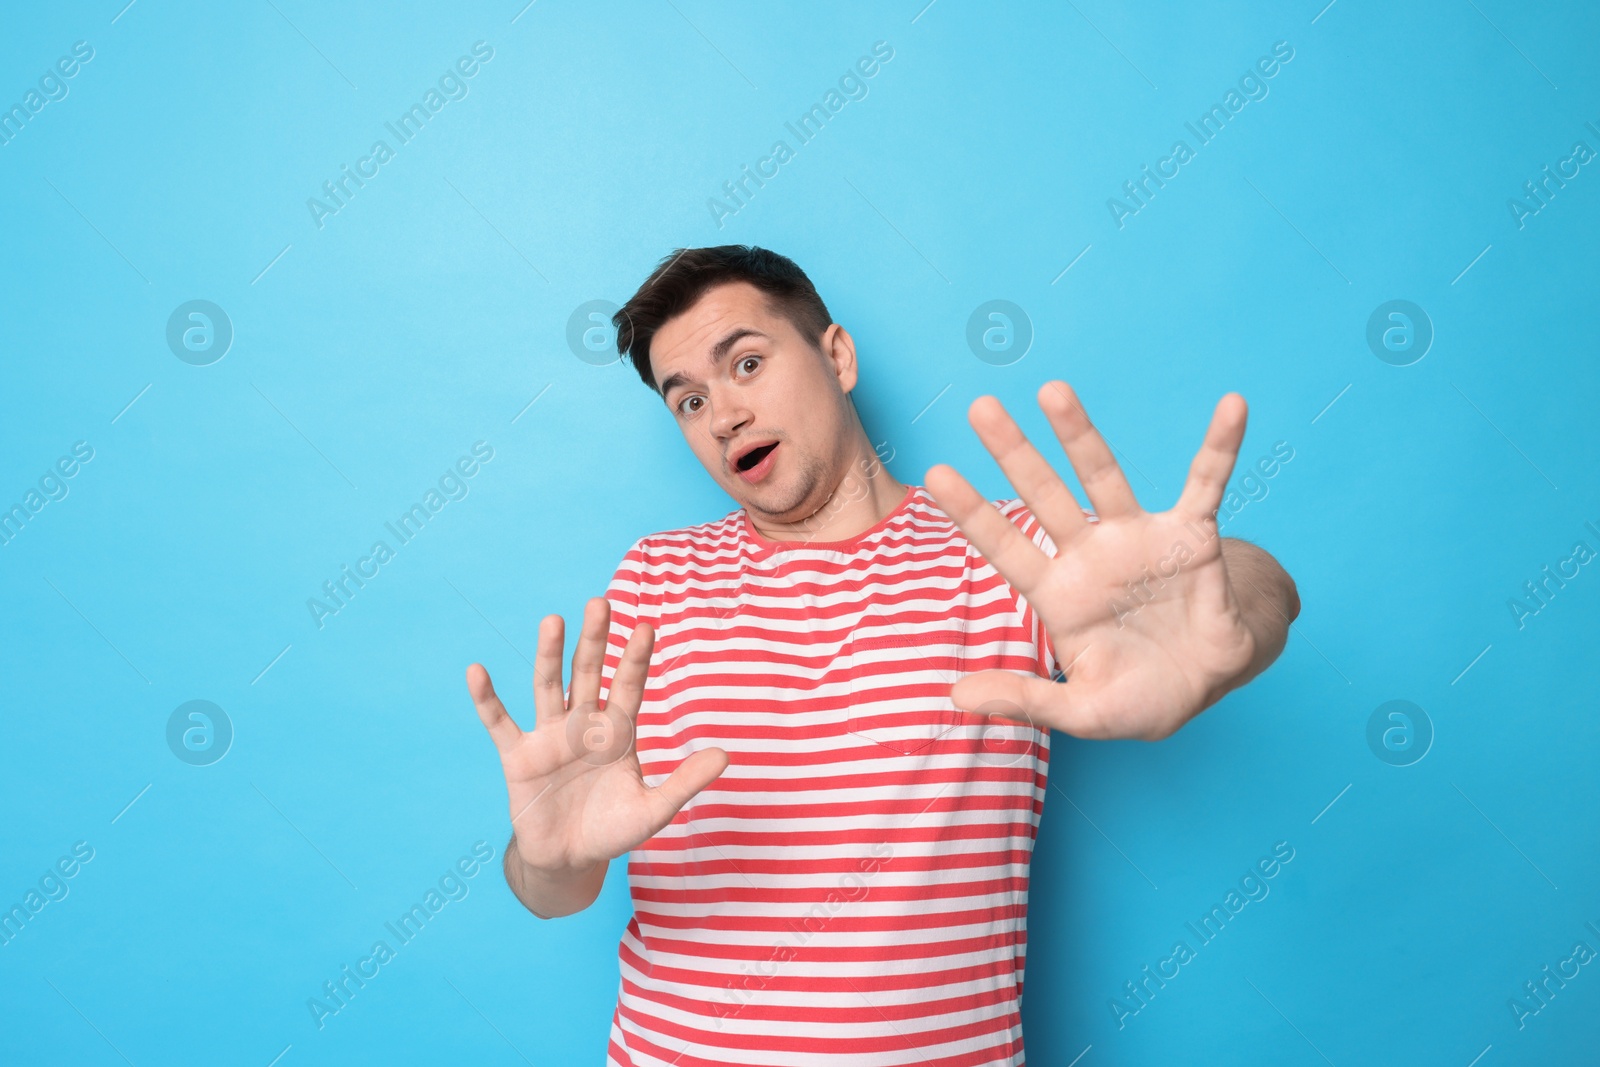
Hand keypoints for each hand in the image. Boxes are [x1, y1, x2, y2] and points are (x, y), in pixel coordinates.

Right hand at [466, 597, 728, 876]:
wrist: (569, 861)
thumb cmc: (613, 831)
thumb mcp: (653, 810)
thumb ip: (684, 782)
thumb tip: (726, 756)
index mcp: (617, 733)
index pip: (629, 686)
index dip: (636, 658)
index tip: (647, 626)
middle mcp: (583, 725)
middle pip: (589, 673)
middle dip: (595, 640)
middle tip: (601, 602)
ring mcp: (549, 737)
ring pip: (548, 687)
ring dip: (549, 655)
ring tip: (553, 620)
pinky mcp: (518, 756)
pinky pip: (499, 722)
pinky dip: (487, 698)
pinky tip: (477, 671)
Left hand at [925, 381, 1256, 740]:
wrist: (1209, 687)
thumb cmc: (1139, 697)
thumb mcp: (1080, 711)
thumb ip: (1023, 698)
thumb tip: (954, 695)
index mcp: (1059, 594)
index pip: (1006, 546)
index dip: (972, 513)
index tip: (934, 474)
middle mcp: (1091, 555)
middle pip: (1043, 495)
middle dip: (1013, 453)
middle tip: (979, 407)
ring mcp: (1140, 540)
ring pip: (1104, 476)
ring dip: (1079, 434)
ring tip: (1051, 389)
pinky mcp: (1192, 537)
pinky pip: (1208, 484)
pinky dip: (1221, 446)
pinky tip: (1230, 405)